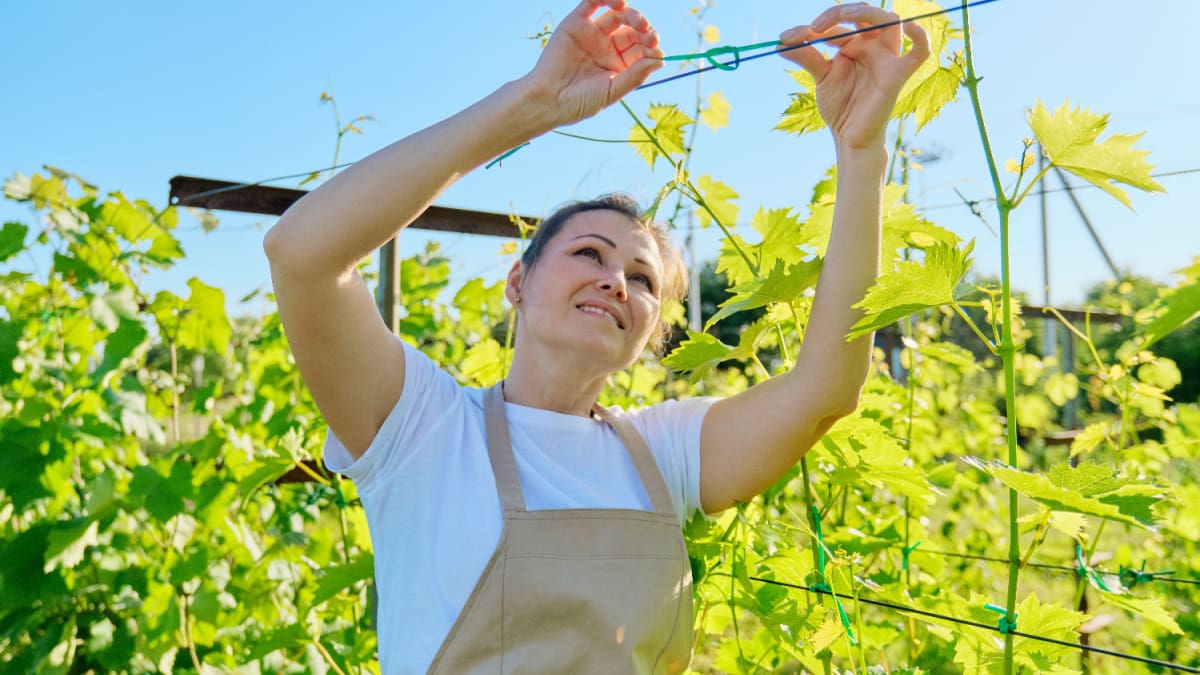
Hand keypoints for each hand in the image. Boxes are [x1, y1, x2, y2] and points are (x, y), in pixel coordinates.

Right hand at [522, 0, 663, 127]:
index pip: (641, 49)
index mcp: (618, 66)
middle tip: (648, 33)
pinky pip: (593, 3)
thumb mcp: (612, 91)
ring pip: (617, 15)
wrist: (547, 100)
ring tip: (637, 21)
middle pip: (632, 30)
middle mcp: (606, 48)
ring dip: (632, 14)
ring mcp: (591, 34)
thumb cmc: (579, 103)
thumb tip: (661, 60)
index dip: (651, 46)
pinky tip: (620, 3)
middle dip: (644, 29)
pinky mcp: (575, 23)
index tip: (656, 48)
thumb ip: (635, 75)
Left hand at [778, 3, 929, 149]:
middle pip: (864, 13)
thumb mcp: (820, 76)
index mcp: (855, 43)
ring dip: (864, 14)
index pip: (837, 23)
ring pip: (890, 20)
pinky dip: (920, 37)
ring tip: (838, 21)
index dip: (810, 27)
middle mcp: (873, 45)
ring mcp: (887, 57)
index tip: (786, 38)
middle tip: (813, 29)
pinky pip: (920, 52)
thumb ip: (805, 56)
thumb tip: (779, 43)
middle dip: (837, 14)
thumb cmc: (840, 106)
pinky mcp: (898, 74)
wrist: (849, 137)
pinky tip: (910, 27)